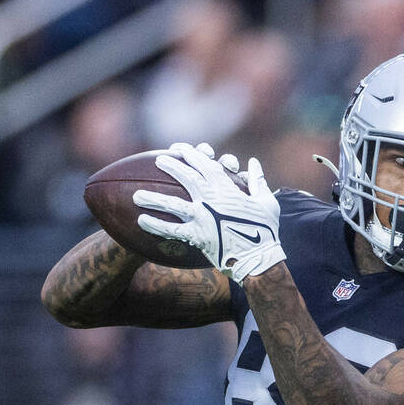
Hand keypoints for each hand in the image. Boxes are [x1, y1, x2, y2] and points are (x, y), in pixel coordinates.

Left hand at [133, 142, 284, 283]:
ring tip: (136, 196)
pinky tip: (142, 221)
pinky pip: (172, 230)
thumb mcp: (267, 201)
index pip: (205, 165)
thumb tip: (254, 163)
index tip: (179, 148)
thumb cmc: (266, 229)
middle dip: (171, 166)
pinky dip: (156, 225)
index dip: (191, 154)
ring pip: (173, 203)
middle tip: (158, 160)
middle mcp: (211, 199)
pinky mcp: (197, 235)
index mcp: (227, 188)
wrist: (260, 256)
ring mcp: (202, 217)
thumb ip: (258, 180)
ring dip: (153, 198)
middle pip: (186, 177)